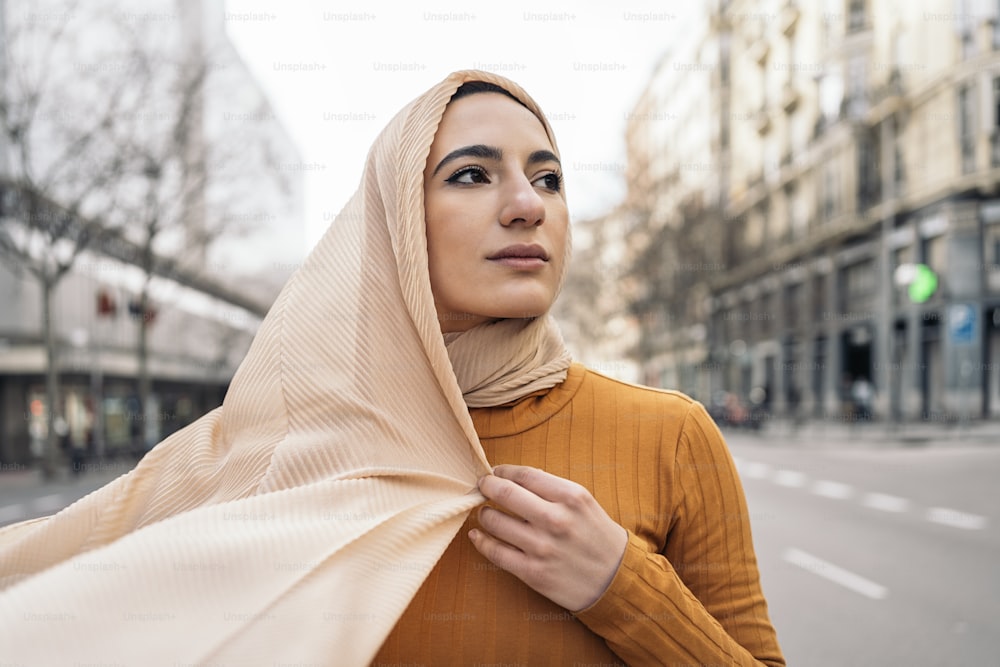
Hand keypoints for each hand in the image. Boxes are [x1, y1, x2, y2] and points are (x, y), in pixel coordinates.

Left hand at [469, 464, 627, 611]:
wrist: (615, 580)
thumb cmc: (596, 536)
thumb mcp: (584, 502)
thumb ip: (552, 487)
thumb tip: (515, 476)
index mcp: (570, 497)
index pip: (525, 474)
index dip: (504, 470)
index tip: (496, 472)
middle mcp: (555, 519)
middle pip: (505, 493)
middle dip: (487, 486)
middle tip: (482, 486)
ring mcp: (542, 547)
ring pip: (495, 522)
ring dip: (485, 514)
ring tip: (486, 513)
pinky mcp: (533, 572)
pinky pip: (495, 552)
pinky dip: (481, 541)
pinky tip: (478, 535)